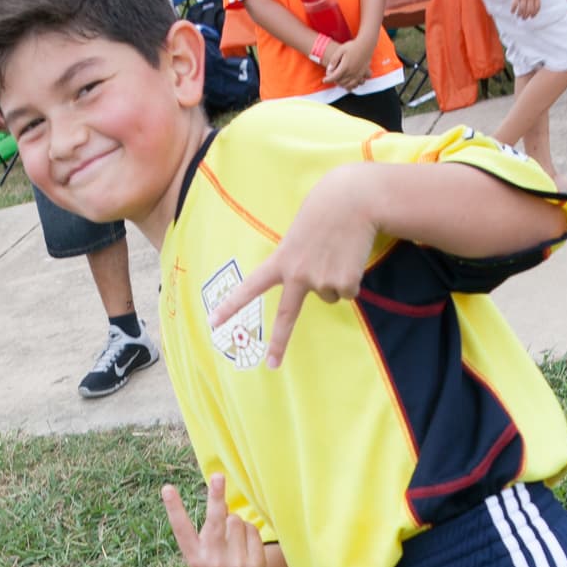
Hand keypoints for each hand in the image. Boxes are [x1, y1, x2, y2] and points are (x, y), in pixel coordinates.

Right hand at [161, 473, 268, 566]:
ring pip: (236, 521)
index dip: (174, 508)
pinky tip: (245, 548)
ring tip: (232, 542)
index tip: (167, 488)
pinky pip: (252, 531)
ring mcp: (234, 564)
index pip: (181, 529)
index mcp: (194, 558)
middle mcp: (213, 561)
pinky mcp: (254, 565)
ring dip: (235, 523)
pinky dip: (249, 533)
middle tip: (218, 476)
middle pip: (215, 520)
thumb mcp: (200, 560)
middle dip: (216, 496)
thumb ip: (206, 536)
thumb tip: (223, 505)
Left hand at [208, 163, 376, 367]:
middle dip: (279, 344)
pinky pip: (348, 292)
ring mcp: (321, 281)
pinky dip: (352, 277)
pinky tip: (351, 255)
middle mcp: (298, 275)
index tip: (213, 323)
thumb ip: (297, 259)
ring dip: (336, 277)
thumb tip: (316, 287)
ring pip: (330, 295)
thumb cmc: (325, 209)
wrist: (353, 201)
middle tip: (271, 365)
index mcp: (281, 261)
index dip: (231, 306)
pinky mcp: (345, 283)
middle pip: (287, 317)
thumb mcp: (300, 233)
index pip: (251, 287)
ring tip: (337, 251)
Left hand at [323, 38, 372, 90]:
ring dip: (341, 84)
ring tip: (338, 81)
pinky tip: (348, 83)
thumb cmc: (352, 46)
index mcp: (345, 67)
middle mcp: (351, 72)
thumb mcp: (341, 50)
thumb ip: (334, 60)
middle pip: (340, 82)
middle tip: (331, 78)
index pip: (334, 77)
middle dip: (334, 81)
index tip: (324, 80)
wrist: (366, 44)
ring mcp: (358, 74)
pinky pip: (356, 84)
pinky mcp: (362, 74)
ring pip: (347, 85)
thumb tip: (329, 69)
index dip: (328, 80)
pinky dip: (350, 86)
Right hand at [510, 0, 540, 19]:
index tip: (531, 17)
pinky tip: (512, 11)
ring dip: (520, 14)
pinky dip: (513, 9)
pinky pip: (515, 4)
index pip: (537, 7)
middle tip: (523, 18)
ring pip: (522, 9)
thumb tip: (531, 0)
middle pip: (529, 10)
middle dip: (527, 16)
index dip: (534, 13)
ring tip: (518, 16)